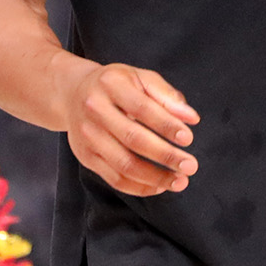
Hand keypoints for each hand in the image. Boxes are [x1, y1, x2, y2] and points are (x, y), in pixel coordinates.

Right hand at [63, 62, 199, 196]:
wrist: (73, 93)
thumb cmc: (117, 85)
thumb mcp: (140, 78)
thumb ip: (167, 96)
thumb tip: (192, 119)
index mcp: (111, 84)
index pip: (142, 108)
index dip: (166, 125)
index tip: (188, 138)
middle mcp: (94, 110)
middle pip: (132, 139)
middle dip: (165, 155)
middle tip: (190, 166)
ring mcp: (87, 136)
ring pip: (123, 164)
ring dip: (155, 177)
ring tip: (180, 181)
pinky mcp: (85, 157)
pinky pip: (115, 179)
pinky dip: (140, 187)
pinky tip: (159, 186)